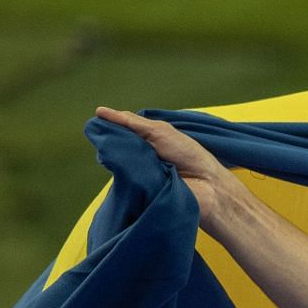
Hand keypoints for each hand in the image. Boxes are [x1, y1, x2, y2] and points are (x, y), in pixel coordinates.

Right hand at [94, 106, 239, 229]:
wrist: (208, 186)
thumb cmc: (189, 156)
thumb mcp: (159, 131)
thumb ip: (132, 123)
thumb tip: (100, 112)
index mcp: (145, 144)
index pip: (119, 133)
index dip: (110, 127)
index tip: (99, 118)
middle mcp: (139, 160)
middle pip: (114, 148)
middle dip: (112, 142)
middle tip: (117, 139)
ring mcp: (137, 177)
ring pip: (116, 165)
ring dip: (119, 157)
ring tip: (133, 156)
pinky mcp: (138, 194)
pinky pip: (122, 183)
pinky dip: (125, 174)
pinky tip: (130, 171)